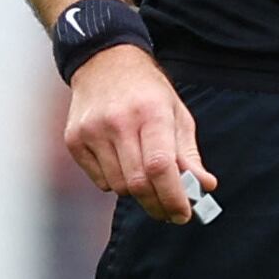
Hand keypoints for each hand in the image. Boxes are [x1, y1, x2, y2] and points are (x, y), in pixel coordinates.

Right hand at [64, 46, 213, 223]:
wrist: (105, 64)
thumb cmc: (148, 92)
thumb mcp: (177, 114)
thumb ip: (188, 153)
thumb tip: (204, 186)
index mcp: (151, 113)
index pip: (160, 166)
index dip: (173, 196)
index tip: (184, 214)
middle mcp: (118, 122)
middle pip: (137, 182)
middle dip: (157, 204)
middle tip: (170, 212)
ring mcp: (92, 131)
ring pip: (117, 185)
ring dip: (137, 193)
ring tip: (149, 182)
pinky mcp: (74, 140)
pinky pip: (99, 180)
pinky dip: (115, 183)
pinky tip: (124, 166)